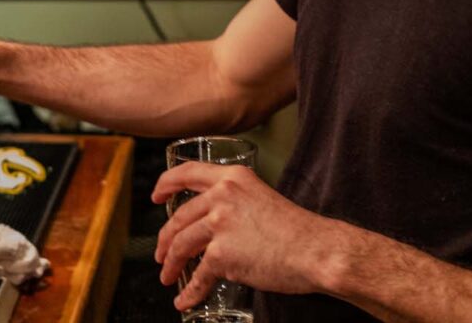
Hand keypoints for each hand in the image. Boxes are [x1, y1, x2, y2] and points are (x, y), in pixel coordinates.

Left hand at [151, 162, 338, 311]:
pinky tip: (184, 298)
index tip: (156, 195)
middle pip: (179, 216)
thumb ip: (236, 202)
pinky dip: (189, 291)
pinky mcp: (221, 253)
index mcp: (232, 178)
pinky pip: (198, 276)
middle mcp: (222, 195)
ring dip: (171, 263)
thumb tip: (216, 220)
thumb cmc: (296, 230)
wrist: (315, 250)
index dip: (166, 184)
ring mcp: (219, 223)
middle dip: (165, 239)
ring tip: (168, 275)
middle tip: (161, 251)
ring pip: (181, 244)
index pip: (188, 173)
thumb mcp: (261, 198)